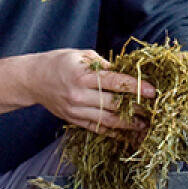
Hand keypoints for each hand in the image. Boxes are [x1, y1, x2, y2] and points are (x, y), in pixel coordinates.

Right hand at [28, 49, 154, 134]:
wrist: (32, 80)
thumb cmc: (58, 63)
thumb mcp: (80, 55)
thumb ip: (103, 65)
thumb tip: (126, 72)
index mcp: (82, 76)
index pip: (114, 82)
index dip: (135, 87)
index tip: (153, 91)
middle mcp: (79, 95)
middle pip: (114, 104)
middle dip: (137, 108)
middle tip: (155, 110)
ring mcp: (75, 110)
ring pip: (108, 120)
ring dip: (129, 124)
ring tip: (146, 125)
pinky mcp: (73, 119)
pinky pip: (97, 128)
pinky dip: (113, 132)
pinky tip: (127, 133)